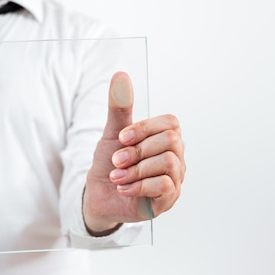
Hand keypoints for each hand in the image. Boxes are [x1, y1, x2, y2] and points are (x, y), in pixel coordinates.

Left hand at [83, 72, 185, 234]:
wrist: (99, 196)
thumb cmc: (110, 164)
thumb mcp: (112, 134)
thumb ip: (119, 107)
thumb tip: (120, 74)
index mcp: (165, 139)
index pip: (170, 123)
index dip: (145, 128)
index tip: (121, 138)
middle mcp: (176, 158)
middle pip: (171, 141)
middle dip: (138, 150)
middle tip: (117, 160)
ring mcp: (175, 180)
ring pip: (168, 163)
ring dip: (135, 170)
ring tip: (116, 176)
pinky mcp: (168, 200)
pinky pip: (164, 186)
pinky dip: (138, 186)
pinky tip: (123, 188)